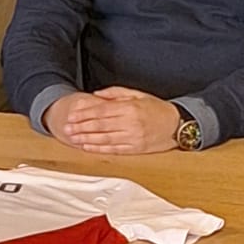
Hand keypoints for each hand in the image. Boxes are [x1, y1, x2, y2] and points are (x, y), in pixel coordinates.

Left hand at [46, 87, 180, 155]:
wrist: (176, 124)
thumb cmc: (156, 108)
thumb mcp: (137, 94)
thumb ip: (115, 93)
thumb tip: (96, 95)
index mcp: (130, 107)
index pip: (102, 110)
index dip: (85, 113)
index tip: (72, 115)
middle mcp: (131, 123)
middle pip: (100, 125)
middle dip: (81, 127)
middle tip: (67, 128)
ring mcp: (133, 137)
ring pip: (105, 138)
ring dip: (87, 139)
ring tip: (73, 138)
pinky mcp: (135, 149)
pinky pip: (114, 149)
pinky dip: (99, 149)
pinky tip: (88, 147)